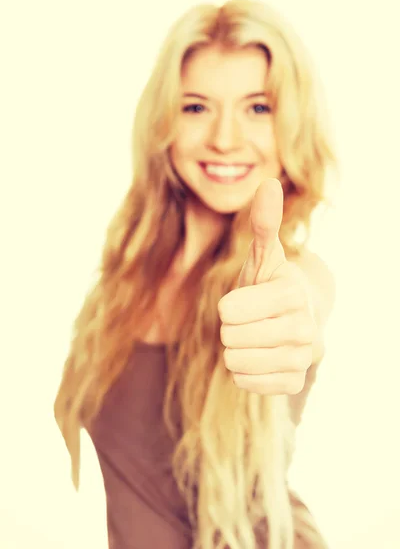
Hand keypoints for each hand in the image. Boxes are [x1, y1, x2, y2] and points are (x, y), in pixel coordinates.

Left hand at [218, 179, 315, 394]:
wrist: (291, 320)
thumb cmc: (268, 284)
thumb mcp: (262, 254)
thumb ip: (262, 223)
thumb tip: (268, 183)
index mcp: (292, 293)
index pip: (228, 311)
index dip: (227, 306)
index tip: (244, 300)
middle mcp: (305, 328)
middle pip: (231, 338)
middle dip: (230, 328)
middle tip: (248, 320)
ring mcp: (302, 359)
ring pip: (236, 363)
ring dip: (235, 350)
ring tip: (252, 337)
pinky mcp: (293, 383)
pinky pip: (246, 383)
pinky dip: (243, 371)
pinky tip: (259, 356)